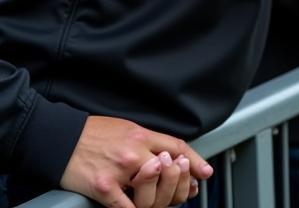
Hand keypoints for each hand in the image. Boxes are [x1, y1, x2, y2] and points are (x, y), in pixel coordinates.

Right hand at [60, 115, 210, 207]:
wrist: (61, 139)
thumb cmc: (93, 134)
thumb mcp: (127, 129)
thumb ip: (148, 143)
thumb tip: (169, 159)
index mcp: (142, 135)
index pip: (178, 147)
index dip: (194, 161)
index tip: (204, 172)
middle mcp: (135, 152)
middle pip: (170, 172)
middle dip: (179, 185)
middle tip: (181, 191)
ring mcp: (120, 171)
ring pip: (152, 194)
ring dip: (159, 201)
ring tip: (158, 200)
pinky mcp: (103, 188)